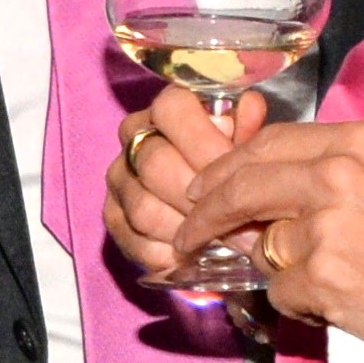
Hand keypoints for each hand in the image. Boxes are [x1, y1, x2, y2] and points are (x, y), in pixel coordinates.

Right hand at [100, 85, 274, 280]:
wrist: (207, 208)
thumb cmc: (230, 171)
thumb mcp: (246, 147)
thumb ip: (249, 129)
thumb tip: (251, 107)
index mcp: (166, 110)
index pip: (171, 109)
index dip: (204, 141)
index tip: (235, 170)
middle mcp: (133, 138)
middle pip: (156, 164)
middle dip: (199, 197)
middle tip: (233, 219)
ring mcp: (119, 178)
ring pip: (144, 208)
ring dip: (184, 229)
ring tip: (217, 241)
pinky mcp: (112, 216)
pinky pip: (134, 241)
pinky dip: (168, 254)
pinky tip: (192, 255)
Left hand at [173, 117, 363, 362]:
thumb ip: (331, 180)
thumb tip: (260, 201)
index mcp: (360, 141)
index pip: (266, 144)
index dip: (226, 169)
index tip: (201, 188)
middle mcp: (340, 173)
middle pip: (241, 184)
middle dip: (204, 212)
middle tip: (187, 233)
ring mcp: (330, 225)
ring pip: (263, 246)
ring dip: (281, 270)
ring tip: (333, 284)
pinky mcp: (326, 277)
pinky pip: (282, 292)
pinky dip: (302, 305)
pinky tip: (346, 306)